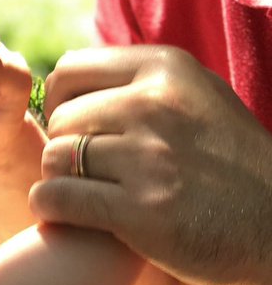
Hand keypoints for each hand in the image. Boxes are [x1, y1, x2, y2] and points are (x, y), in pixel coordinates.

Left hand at [32, 45, 271, 284]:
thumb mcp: (201, 99)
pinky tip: (63, 214)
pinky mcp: (141, 211)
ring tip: (79, 194)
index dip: (60, 102)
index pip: (71, 70)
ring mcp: (149, 157)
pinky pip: (59, 198)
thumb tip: (67, 78)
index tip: (74, 129)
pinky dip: (49, 207)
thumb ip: (145, 84)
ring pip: (54, 156)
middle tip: (82, 173)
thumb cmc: (234, 168)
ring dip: (56, 179)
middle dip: (62, 146)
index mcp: (168, 69)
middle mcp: (156, 104)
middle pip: (61, 116)